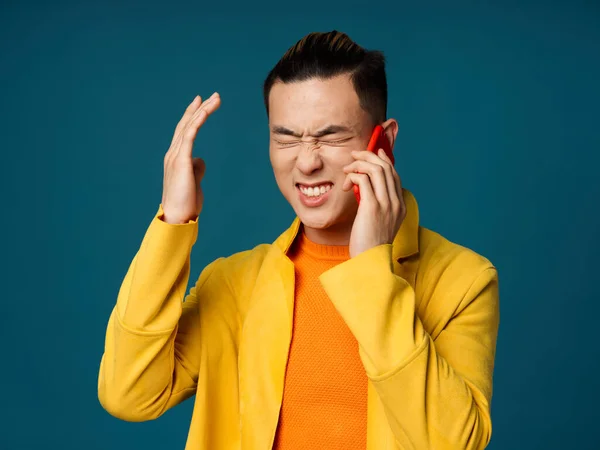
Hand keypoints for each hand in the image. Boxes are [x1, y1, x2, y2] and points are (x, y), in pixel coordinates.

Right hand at [161, 93, 220, 223]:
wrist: (176, 217)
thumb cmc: (185, 203)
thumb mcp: (194, 182)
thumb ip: (196, 169)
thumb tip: (201, 159)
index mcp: (176, 158)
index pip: (185, 132)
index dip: (193, 116)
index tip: (202, 104)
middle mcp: (173, 153)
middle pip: (186, 124)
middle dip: (199, 108)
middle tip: (211, 95)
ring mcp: (175, 156)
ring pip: (189, 126)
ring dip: (202, 111)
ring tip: (215, 99)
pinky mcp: (180, 161)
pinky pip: (189, 136)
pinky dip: (197, 122)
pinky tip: (205, 111)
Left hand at [342, 148, 405, 257]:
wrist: (369, 261)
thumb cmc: (369, 245)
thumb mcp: (378, 224)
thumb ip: (376, 206)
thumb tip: (364, 190)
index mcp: (400, 207)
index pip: (395, 175)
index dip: (384, 160)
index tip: (374, 152)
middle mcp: (396, 203)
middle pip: (386, 168)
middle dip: (368, 156)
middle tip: (354, 155)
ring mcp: (386, 204)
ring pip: (376, 170)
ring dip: (359, 164)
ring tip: (347, 169)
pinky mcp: (372, 207)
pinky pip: (364, 180)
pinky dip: (354, 176)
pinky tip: (346, 184)